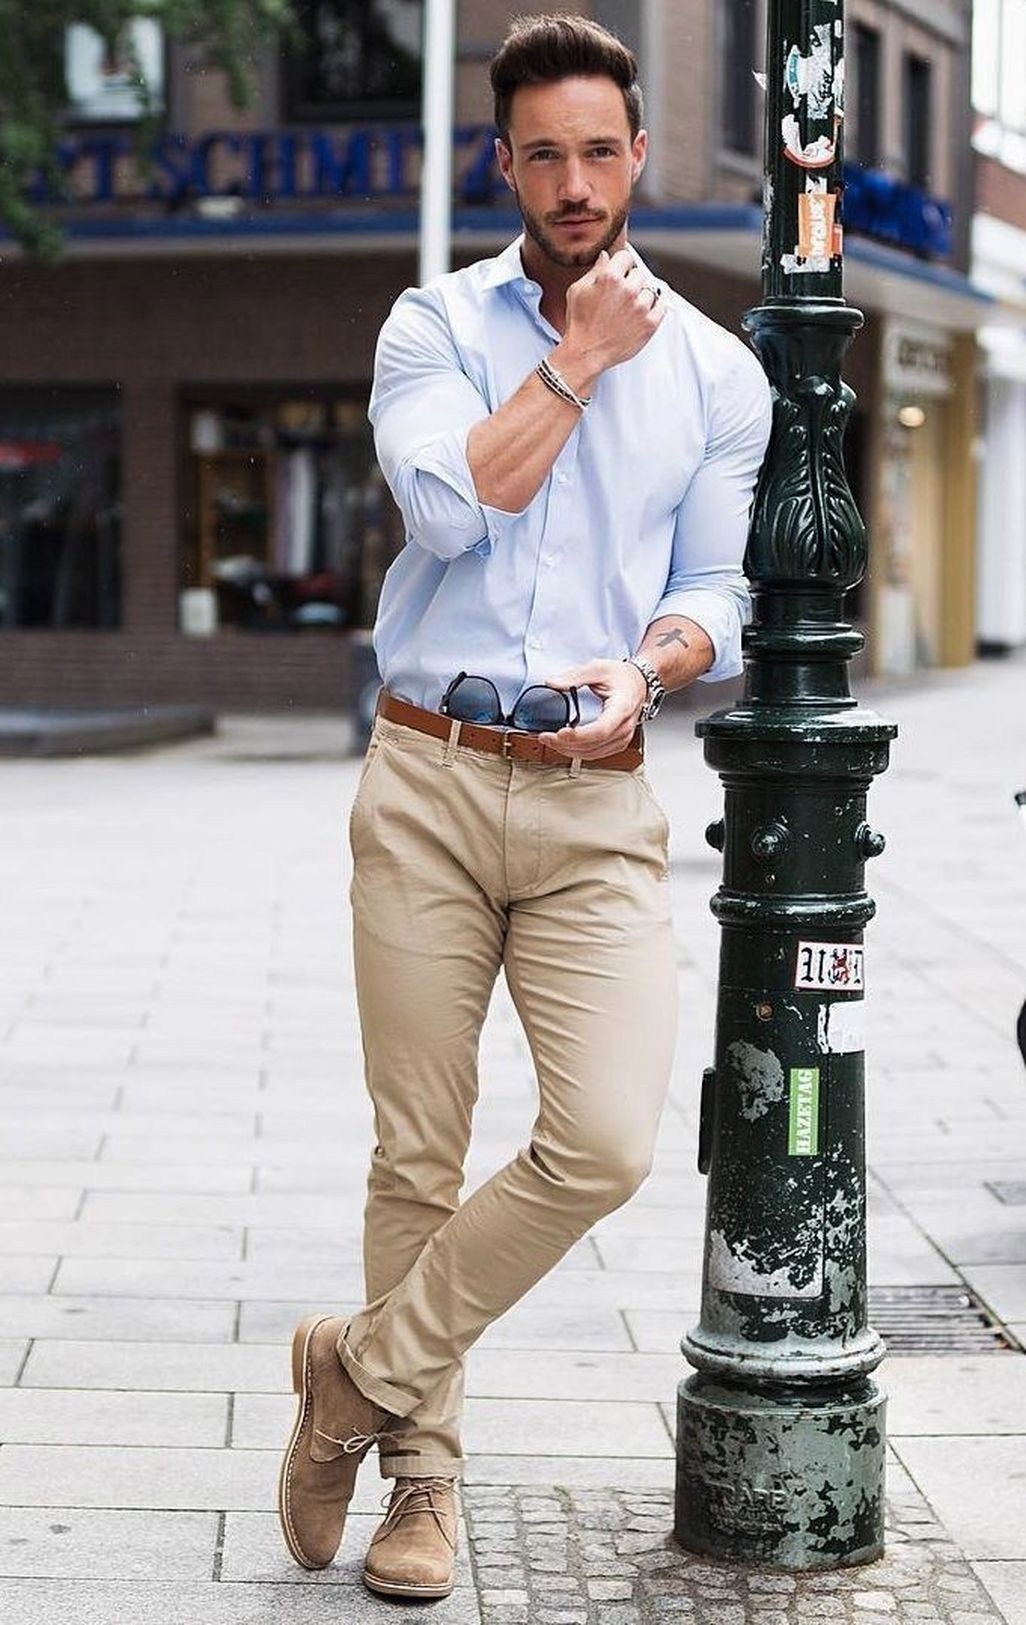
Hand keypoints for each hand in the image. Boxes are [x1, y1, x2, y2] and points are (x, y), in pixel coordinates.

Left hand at [539, 658, 647, 759]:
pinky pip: (596, 754)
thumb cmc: (623, 676)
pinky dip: (578, 752)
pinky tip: (565, 745)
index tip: (559, 733)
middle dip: (565, 744)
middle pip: (594, 745)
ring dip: (569, 750)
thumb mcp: (598, 668)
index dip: (578, 736)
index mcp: (621, 708)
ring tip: (550, 741)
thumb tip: (552, 683)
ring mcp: (622, 737)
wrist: (639, 682)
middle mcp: (624, 727)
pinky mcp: (617, 743)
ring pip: (593, 754)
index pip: (600, 730)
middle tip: (545, 737)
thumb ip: (574, 676)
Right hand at [557, 250, 665, 385]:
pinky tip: (643, 312)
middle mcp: (628, 290)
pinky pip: (661, 307)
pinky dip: (654, 307)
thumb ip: (594, 270)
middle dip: (631, 280)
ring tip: (629, 308)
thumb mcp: (578, 291)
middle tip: (622, 294)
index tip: (620, 271)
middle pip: (639, 273)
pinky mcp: (649, 324)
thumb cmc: (579, 323)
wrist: (585, 353)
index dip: (621, 264)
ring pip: (650, 290)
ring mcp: (641, 308)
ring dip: (641, 296)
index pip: (626, 256)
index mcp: (610, 278)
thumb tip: (605, 256)